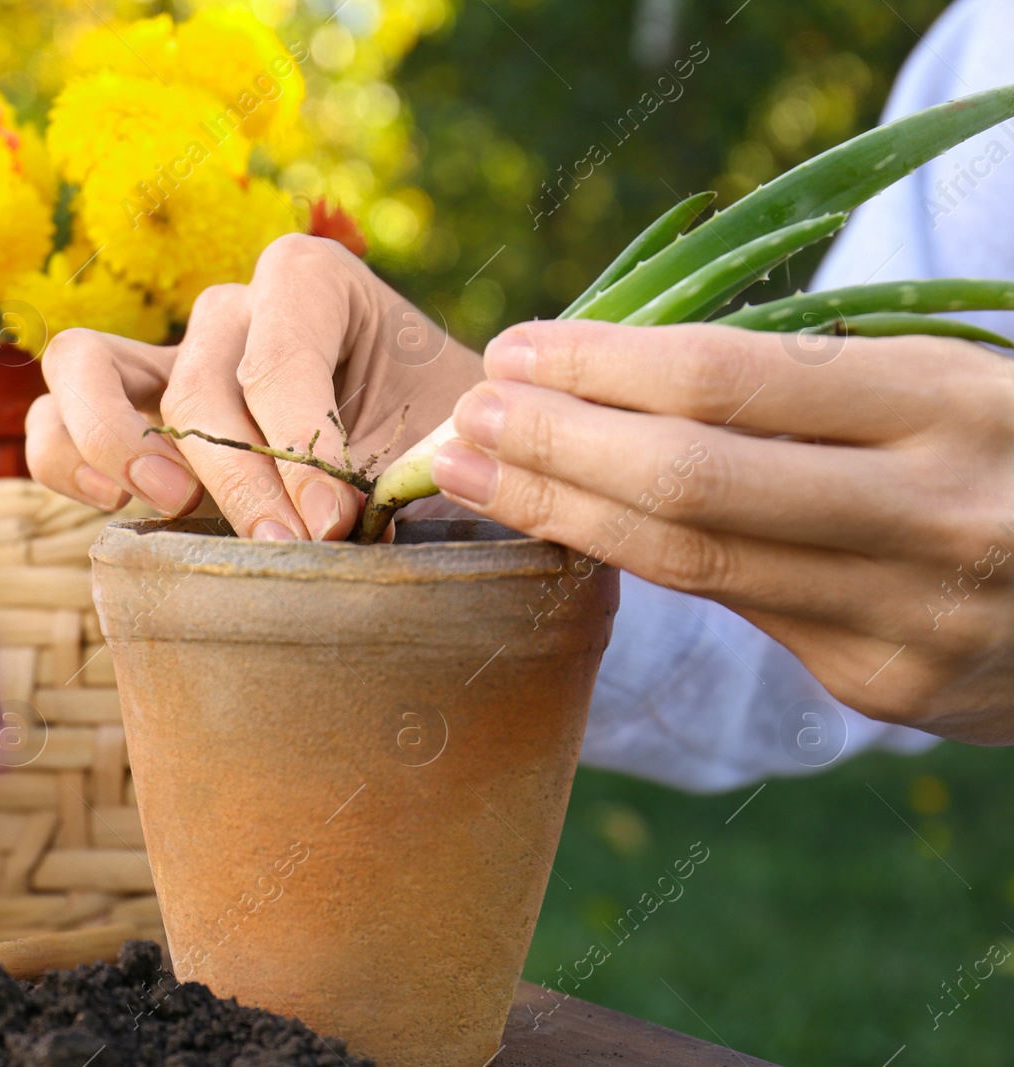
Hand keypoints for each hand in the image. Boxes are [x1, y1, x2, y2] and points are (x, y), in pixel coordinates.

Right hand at [25, 234, 483, 539]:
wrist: (428, 455)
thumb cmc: (438, 442)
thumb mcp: (446, 439)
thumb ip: (417, 462)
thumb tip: (350, 519)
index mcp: (311, 284)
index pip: (278, 355)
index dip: (301, 444)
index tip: (336, 522)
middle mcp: (231, 308)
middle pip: (200, 382)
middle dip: (241, 476)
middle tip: (287, 548)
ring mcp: (168, 357)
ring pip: (85, 360)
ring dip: (117, 439)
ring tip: (170, 503)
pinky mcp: (128, 414)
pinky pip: (53, 414)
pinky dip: (65, 457)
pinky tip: (118, 506)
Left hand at [431, 320, 1013, 742]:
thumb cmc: (1001, 450)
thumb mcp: (936, 382)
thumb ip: (801, 384)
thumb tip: (604, 369)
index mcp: (949, 404)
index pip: (728, 380)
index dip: (599, 365)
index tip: (513, 350)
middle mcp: (931, 515)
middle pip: (686, 482)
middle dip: (553, 446)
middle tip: (462, 417)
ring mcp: (907, 616)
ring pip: (691, 562)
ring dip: (562, 511)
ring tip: (473, 471)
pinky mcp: (883, 686)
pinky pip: (734, 610)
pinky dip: (635, 559)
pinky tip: (566, 525)